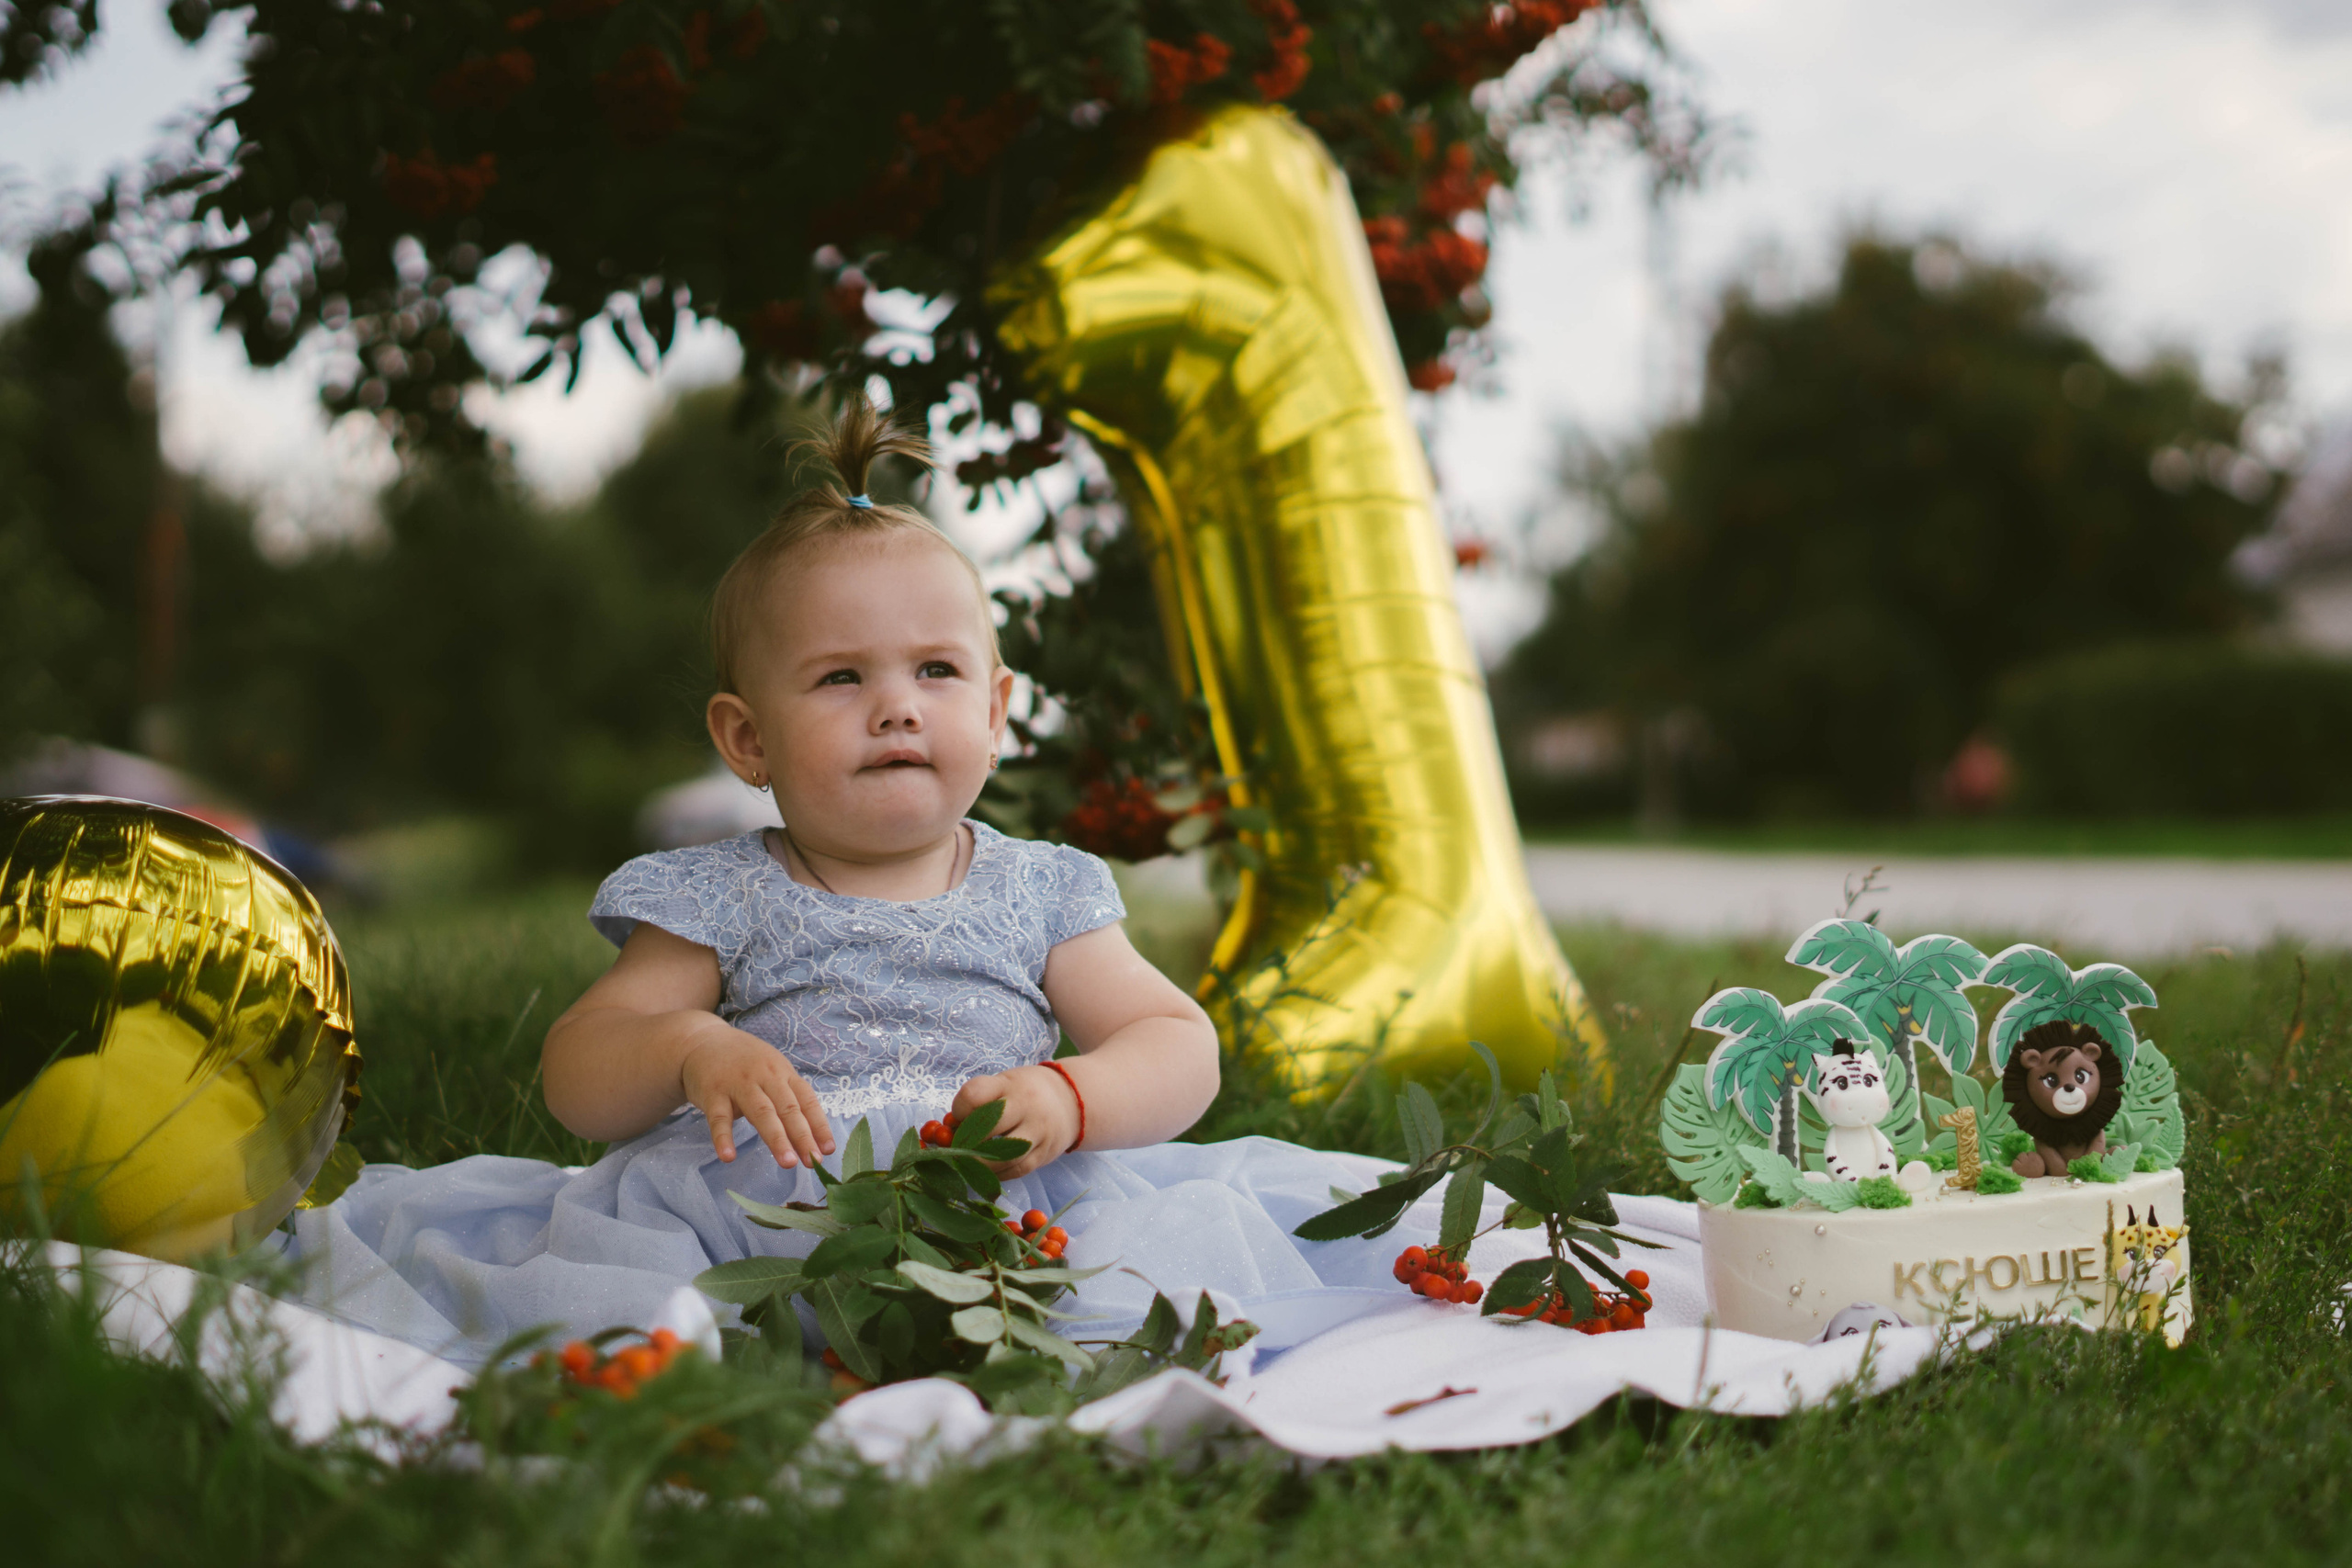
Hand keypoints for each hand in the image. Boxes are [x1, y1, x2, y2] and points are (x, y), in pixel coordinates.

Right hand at [680, 1026, 834, 1168]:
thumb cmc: (745, 1064)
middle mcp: (765, 1076)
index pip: (806, 1100)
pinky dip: (723, 1138)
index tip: (829, 1149)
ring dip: (776, 1138)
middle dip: (802, 1136)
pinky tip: (728, 1157)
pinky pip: (719, 1118)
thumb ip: (788, 1099)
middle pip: (787, 1108)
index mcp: (783, 1073)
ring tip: (788, 1163)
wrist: (702, 1041)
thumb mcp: (772, 1072)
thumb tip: (811, 1137)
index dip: (819, 1124)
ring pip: (761, 1112)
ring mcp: (738, 1084)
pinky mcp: (713, 1093)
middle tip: (813, 1161)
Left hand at [952, 1064, 1080, 1178]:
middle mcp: (1026, 1107)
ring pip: (1003, 1156)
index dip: (958, 1110)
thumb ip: (976, 1102)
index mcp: (1009, 1084)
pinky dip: (995, 1174)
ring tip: (965, 1163)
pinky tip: (985, 1171)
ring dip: (978, 1164)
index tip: (955, 1118)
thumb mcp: (1003, 1084)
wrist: (1072, 1101)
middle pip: (988, 1127)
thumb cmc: (1025, 1092)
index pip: (975, 1095)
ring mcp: (1038, 1132)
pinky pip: (1016, 1170)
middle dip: (964, 1141)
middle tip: (953, 1147)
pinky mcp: (1044, 1155)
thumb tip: (945, 1131)